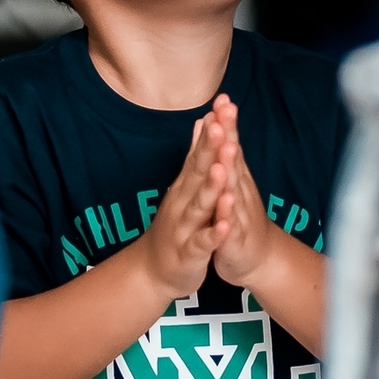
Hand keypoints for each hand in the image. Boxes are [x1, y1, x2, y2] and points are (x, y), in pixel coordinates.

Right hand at [139, 106, 236, 302]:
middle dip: (209, 150)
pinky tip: (224, 225)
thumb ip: (194, 156)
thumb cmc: (175, 227)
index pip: (198, 153)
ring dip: (210, 187)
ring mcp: (184, 228)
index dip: (210, 131)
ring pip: (199, 206)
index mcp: (186, 187)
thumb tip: (201, 122)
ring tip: (220, 169)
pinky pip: (202, 243)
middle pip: (197, 173)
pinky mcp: (189, 253)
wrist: (153, 272)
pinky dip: (213, 234)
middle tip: (220, 126)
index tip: (221, 107)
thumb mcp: (185, 188)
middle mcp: (182, 203)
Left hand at [203, 94, 326, 353]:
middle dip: (229, 136)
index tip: (222, 96)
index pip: (231, 144)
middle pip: (234, 160)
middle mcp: (241, 192)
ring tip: (226, 153)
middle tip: (225, 111)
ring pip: (234, 191)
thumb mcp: (232, 182)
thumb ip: (228, 152)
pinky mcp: (235, 240)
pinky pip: (231, 228)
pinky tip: (226, 207)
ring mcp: (239, 215)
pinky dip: (228, 217)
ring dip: (230, 172)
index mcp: (236, 178)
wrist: (257, 259)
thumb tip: (222, 121)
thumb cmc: (240, 217)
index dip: (227, 121)